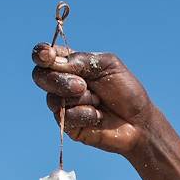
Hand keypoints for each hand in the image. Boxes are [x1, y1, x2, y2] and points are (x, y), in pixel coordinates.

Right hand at [31, 46, 155, 156]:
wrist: (139, 121)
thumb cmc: (126, 90)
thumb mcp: (108, 65)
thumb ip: (82, 60)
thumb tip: (55, 62)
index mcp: (70, 64)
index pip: (44, 56)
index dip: (41, 54)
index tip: (47, 55)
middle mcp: (62, 83)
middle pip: (40, 77)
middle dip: (59, 80)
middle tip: (83, 85)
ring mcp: (63, 105)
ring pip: (53, 99)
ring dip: (79, 99)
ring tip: (98, 101)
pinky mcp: (68, 125)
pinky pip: (65, 117)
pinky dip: (84, 114)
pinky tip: (98, 117)